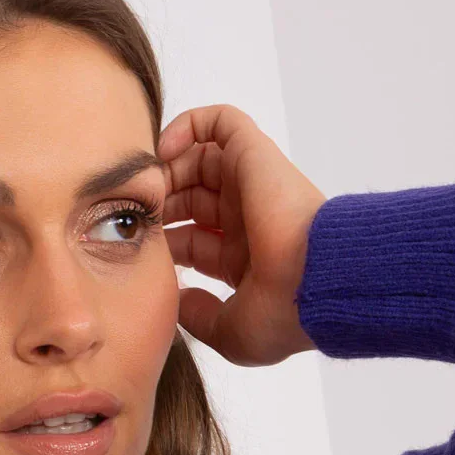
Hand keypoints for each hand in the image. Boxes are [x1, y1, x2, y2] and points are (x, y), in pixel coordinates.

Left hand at [157, 105, 327, 367]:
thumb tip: (179, 301)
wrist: (316, 281)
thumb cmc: (285, 313)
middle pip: (191, 198)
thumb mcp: (232, 333)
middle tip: (137, 212)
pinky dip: (189, 125)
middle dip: (161, 202)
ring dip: (168, 167)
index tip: (139, 249)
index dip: (162, 241)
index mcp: (244, 258)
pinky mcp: (255, 155)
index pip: (192, 239)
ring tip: (146, 182)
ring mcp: (252, 185)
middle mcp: (247, 218)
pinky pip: (221, 121)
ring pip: (200, 159)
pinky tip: (164, 151)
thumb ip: (201, 319)